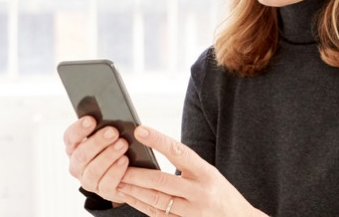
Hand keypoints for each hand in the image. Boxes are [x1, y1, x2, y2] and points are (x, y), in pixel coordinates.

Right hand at [63, 116, 131, 204]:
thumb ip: (103, 128)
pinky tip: (125, 160)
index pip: (70, 137)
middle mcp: (77, 165)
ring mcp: (88, 180)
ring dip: (108, 156)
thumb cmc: (113, 147)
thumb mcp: (105, 137)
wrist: (126, 174)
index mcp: (74, 148)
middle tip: (113, 131)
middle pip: (82, 154)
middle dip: (98, 142)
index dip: (79, 129)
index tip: (92, 119)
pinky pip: (107, 184)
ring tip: (122, 144)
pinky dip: (116, 171)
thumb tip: (111, 118)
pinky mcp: (102, 192)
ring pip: (93, 170)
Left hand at [115, 125, 266, 216]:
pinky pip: (159, 215)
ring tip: (117, 181)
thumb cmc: (221, 193)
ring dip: (134, 191)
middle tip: (117, 164)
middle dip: (136, 174)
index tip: (139, 130)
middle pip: (161, 181)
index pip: (179, 152)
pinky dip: (142, 205)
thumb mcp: (209, 174)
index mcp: (207, 173)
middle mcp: (201, 193)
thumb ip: (186, 165)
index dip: (158, 140)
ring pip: (157, 200)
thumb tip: (153, 150)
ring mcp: (194, 213)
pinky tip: (129, 197)